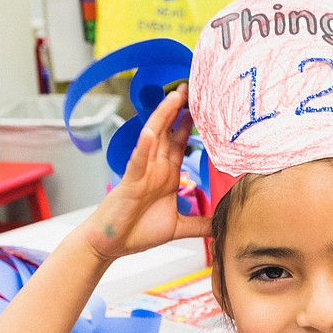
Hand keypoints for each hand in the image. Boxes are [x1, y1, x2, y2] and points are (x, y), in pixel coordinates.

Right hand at [83, 84, 211, 260]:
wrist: (110, 245)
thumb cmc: (138, 232)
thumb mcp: (178, 228)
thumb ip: (199, 224)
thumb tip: (221, 227)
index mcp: (166, 176)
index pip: (180, 144)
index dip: (191, 125)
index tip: (205, 106)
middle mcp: (155, 169)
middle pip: (168, 133)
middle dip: (179, 110)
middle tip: (193, 87)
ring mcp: (141, 173)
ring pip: (153, 139)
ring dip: (163, 118)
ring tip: (175, 97)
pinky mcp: (129, 183)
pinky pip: (137, 162)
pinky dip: (143, 147)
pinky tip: (150, 133)